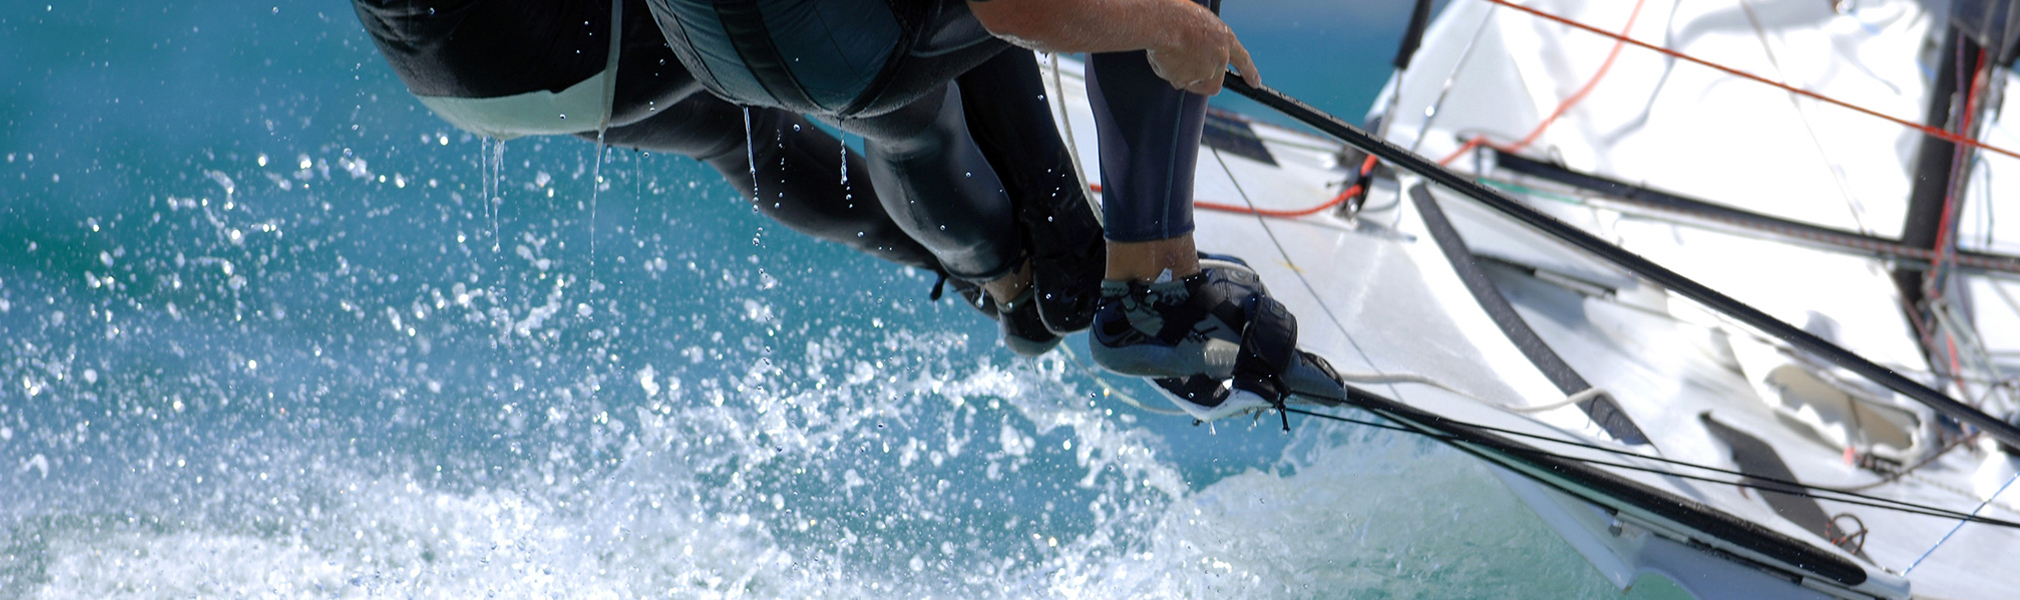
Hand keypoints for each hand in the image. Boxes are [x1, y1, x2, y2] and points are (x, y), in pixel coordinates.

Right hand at [1144, 2, 1258, 95]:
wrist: (1164, 23)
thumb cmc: (1178, 16)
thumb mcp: (1200, 22)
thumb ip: (1206, 41)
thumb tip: (1196, 56)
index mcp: (1225, 38)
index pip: (1243, 59)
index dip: (1250, 72)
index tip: (1255, 83)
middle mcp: (1220, 58)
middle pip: (1214, 82)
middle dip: (1201, 80)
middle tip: (1186, 68)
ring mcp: (1205, 71)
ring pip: (1192, 83)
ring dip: (1182, 74)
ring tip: (1170, 54)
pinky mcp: (1188, 80)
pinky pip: (1176, 81)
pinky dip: (1168, 72)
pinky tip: (1163, 57)